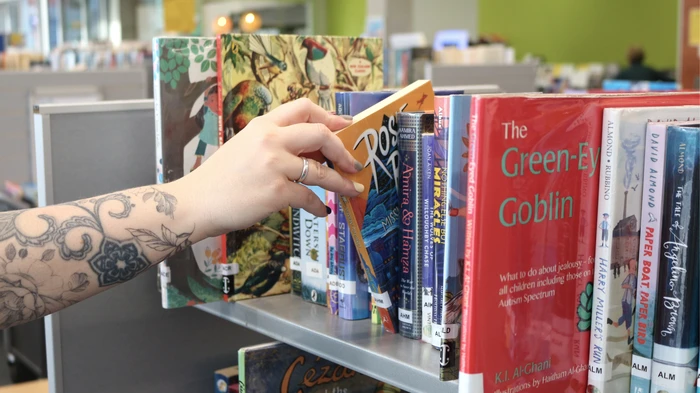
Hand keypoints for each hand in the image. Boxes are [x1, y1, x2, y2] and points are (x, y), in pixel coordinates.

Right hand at [176, 98, 363, 237]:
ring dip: (342, 182)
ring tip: (353, 189)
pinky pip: (309, 198)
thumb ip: (275, 143)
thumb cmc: (220, 178)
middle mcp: (270, 140)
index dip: (330, 117)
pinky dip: (319, 206)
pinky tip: (322, 210)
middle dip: (342, 150)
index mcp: (263, 125)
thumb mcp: (245, 147)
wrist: (195, 202)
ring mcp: (274, 165)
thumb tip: (312, 151)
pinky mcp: (276, 192)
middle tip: (353, 162)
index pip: (304, 108)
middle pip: (320, 134)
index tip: (345, 127)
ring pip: (321, 171)